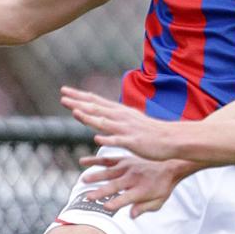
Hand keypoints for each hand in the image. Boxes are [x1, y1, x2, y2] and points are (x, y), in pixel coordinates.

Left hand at [59, 86, 174, 159]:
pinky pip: (118, 140)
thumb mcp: (131, 120)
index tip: (64, 91)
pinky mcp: (133, 141)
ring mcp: (127, 129)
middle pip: (96, 108)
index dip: (79, 96)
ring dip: (89, 117)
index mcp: (120, 112)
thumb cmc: (151, 132)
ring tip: (74, 112)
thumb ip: (115, 118)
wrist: (172, 139)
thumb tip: (101, 116)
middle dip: (79, 102)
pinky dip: (108, 139)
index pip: (96, 101)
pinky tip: (97, 138)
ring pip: (105, 122)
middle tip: (62, 96)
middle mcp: (121, 117)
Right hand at [75, 154, 189, 216]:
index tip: (105, 207)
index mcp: (141, 191)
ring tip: (84, 180)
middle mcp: (132, 179)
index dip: (116, 203)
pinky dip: (95, 160)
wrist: (171, 164)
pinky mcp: (124, 159)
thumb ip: (144, 208)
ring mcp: (127, 167)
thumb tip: (131, 215)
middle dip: (101, 192)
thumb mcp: (159, 202)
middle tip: (88, 197)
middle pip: (114, 186)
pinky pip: (107, 159)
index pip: (126, 198)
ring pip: (109, 172)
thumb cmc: (163, 186)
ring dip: (96, 176)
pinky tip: (82, 162)